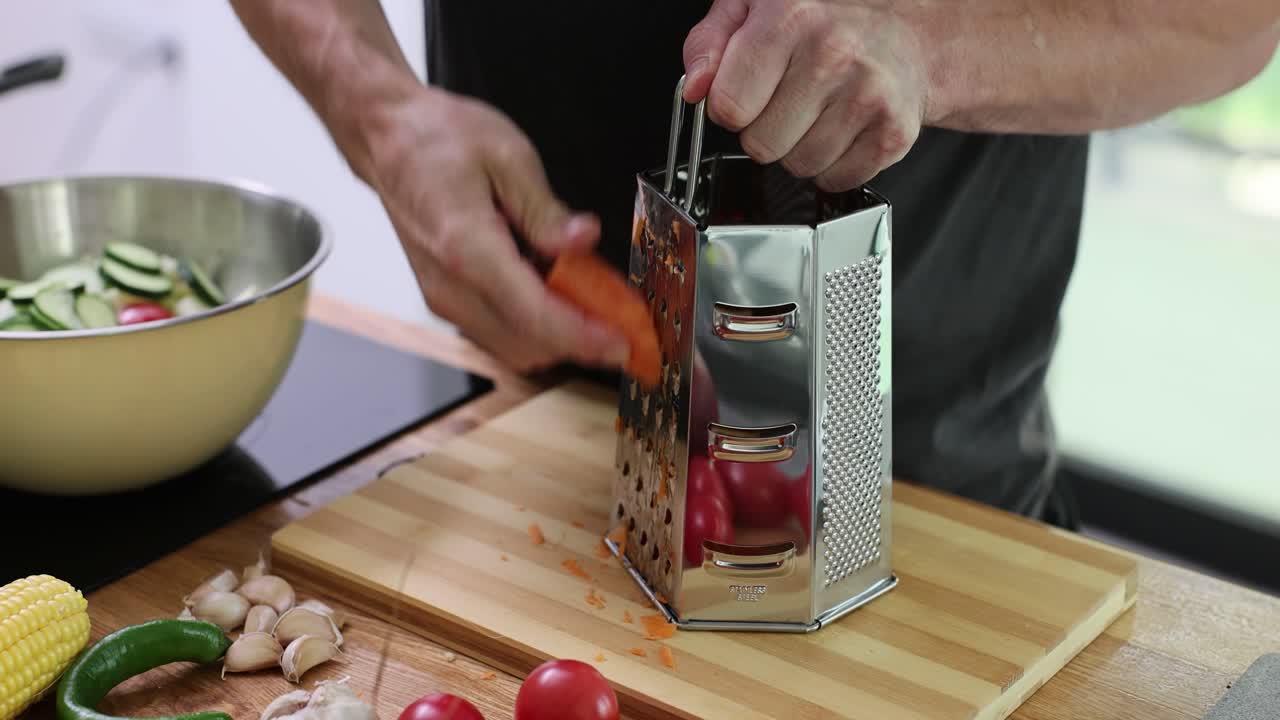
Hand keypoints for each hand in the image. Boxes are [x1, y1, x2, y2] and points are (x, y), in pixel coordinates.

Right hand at [364, 88, 630, 372]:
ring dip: (559, 333)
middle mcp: (451, 285)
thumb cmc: (436, 139)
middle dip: (581, 338)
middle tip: (620, 312)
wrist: (387, 139)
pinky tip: (554, 288)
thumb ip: (547, 209)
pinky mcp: (445, 299)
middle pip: (530, 344)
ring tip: (590, 296)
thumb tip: (583, 239)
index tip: (622, 343)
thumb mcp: (507, 154)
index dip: (585, 337)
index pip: (535, 316)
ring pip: (515, 347)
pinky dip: (535, 323)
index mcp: (467, 248)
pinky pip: (499, 332)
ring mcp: (444, 298)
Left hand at [682, 0, 928, 191]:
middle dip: (766, 131)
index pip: (728, 106)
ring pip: (798, 166)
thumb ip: (709, 44)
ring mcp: (868, 94)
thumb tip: (695, 88)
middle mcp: (834, 53)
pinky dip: (832, 165)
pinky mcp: (893, 132)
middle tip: (790, 101)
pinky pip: (834, 180)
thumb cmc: (821, 25)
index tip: (749, 93)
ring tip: (819, 112)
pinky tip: (842, 129)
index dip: (731, 107)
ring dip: (799, 149)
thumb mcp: (751, 11)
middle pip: (760, 145)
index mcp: (791, 17)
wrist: (902, 39)